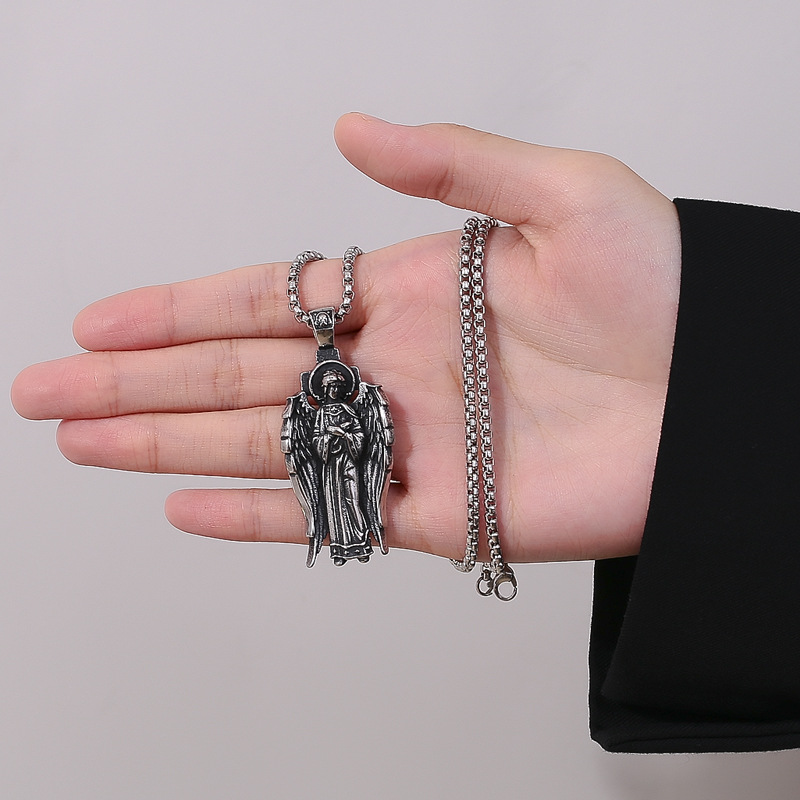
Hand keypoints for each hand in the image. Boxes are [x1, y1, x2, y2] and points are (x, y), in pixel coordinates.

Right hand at [11, 114, 680, 561]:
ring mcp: (407, 443)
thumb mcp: (563, 192)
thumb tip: (351, 129)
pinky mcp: (438, 512)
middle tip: (50, 394)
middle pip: (236, 376)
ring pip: (261, 445)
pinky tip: (186, 505)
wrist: (722, 398)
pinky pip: (327, 514)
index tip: (101, 321)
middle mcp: (390, 368)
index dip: (178, 309)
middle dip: (137, 384)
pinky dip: (256, 514)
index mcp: (408, 291)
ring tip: (87, 446)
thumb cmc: (667, 290)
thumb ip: (452, 163)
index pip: (265, 299)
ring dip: (167, 444)